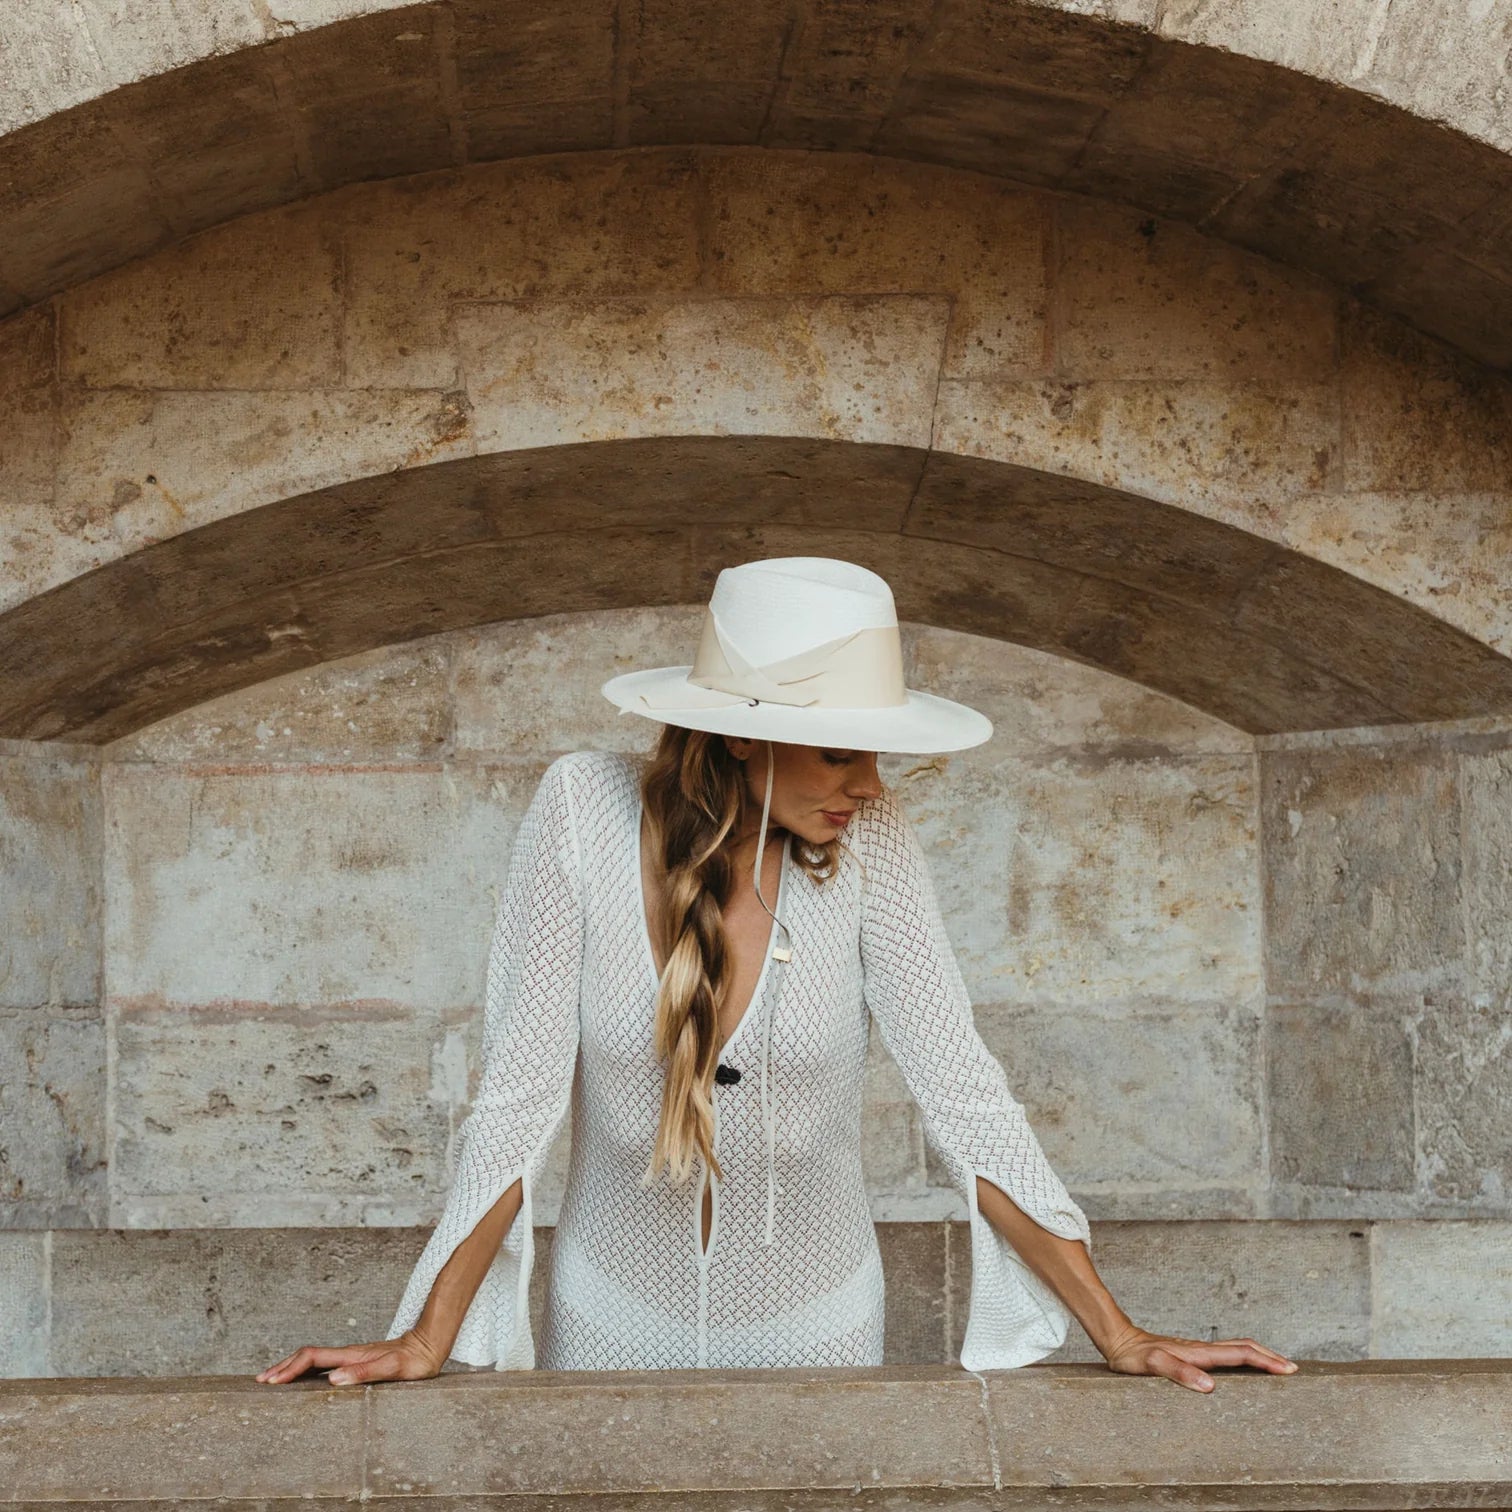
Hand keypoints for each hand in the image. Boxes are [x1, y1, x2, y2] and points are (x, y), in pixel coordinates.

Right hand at [255, 1328, 444, 1385]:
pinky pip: (324, 1364)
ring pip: (314, 1359)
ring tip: (273, 1378)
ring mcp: (352, 1356)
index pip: (313, 1358)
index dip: (291, 1368)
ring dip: (292, 1367)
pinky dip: (306, 1370)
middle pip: (308, 1356)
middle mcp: (349, 1354)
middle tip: (261, 1380)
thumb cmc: (414, 1361)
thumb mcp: (393, 1369)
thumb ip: (364, 1373)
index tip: (273, 1381)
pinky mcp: (357, 1361)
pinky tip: (304, 1379)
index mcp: (352, 1355)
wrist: (429, 1346)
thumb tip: (332, 1380)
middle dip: (283, 1366)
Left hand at [1100, 1323, 1299, 1392]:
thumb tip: (1210, 1387)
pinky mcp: (1191, 1356)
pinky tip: (1242, 1370)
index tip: (1289, 1369)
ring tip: (1277, 1368)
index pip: (1240, 1354)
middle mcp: (1202, 1350)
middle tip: (1293, 1370)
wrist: (1119, 1341)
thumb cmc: (1133, 1356)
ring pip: (1235, 1350)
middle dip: (1270, 1356)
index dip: (1266, 1361)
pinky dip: (1242, 1360)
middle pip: (1243, 1348)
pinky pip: (1224, 1356)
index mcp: (1199, 1353)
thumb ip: (1179, 1373)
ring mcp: (1197, 1352)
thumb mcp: (1152, 1365)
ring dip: (1259, 1356)